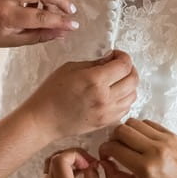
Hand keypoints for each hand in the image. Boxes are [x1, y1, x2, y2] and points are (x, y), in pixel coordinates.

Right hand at [22, 50, 138, 140]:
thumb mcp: (70, 68)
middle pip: (133, 79)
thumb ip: (94, 63)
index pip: (123, 65)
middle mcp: (104, 97)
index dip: (123, 56)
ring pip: (133, 95)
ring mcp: (107, 112)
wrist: (43, 120)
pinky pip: (126, 108)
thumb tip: (110, 60)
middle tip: (119, 65)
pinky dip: (124, 99)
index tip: (116, 55)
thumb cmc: (51, 93)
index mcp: (94, 80)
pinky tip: (114, 94)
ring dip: (129, 85)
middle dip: (129, 68)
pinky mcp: (106, 122)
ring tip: (117, 80)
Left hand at [42, 149, 104, 177]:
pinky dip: (62, 172)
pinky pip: (50, 177)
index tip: (90, 163)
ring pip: (49, 167)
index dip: (76, 154)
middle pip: (53, 158)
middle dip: (71, 155)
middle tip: (87, 163)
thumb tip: (92, 166)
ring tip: (83, 170)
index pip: (60, 159)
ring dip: (65, 162)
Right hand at [99, 119, 176, 177]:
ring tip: (128, 143)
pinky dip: (140, 129)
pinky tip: (141, 140)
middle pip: (121, 130)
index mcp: (144, 167)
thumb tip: (103, 162)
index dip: (104, 150)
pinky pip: (149, 123)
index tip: (105, 155)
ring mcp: (164, 140)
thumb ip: (115, 176)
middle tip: (115, 148)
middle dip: (113, 138)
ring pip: (134, 123)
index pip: (114, 148)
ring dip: (126, 131)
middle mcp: (154, 150)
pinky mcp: (172, 135)